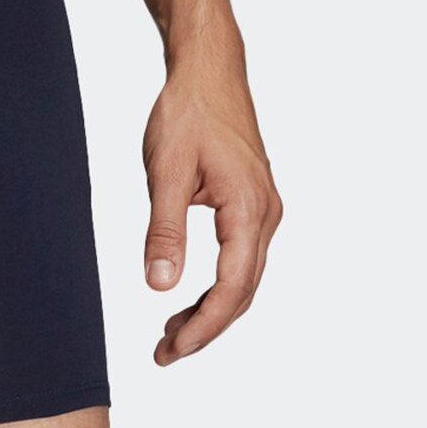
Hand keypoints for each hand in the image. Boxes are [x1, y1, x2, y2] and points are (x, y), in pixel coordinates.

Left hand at [142, 48, 281, 364]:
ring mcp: (264, 210)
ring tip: (169, 336)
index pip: (232, 286)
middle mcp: (266, 214)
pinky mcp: (253, 206)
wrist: (209, 72)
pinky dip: (215, 287)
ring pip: (243, 279)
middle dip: (205, 329)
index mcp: (248, 209)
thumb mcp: (165, 173)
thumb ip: (164, 231)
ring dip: (210, 311)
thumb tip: (160, 285)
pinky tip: (185, 300)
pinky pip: (241, 260)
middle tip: (163, 355)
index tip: (172, 349)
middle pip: (242, 292)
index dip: (204, 326)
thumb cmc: (187, 114)